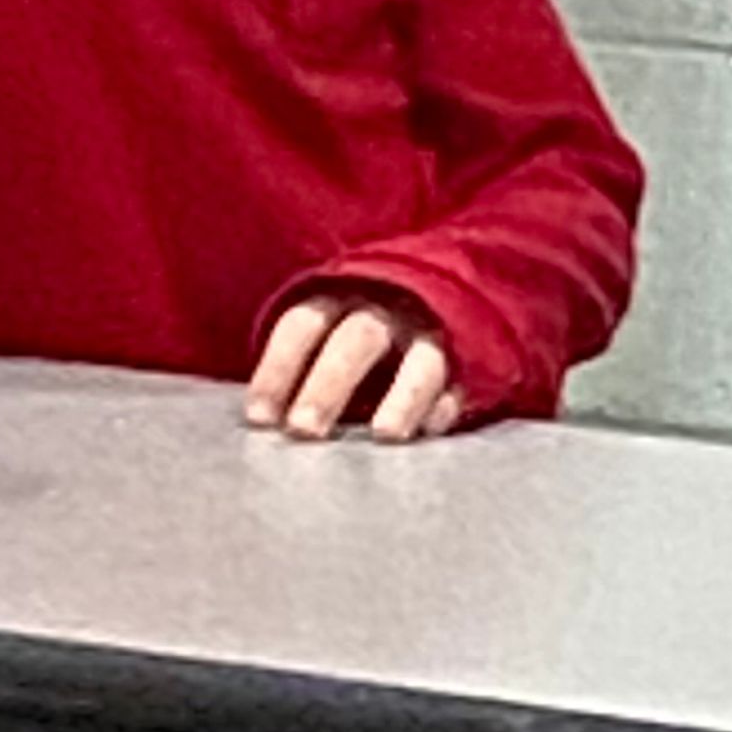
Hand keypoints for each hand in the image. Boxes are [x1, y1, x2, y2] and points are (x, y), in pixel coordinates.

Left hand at [247, 289, 460, 446]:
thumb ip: (301, 366)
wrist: (441, 305)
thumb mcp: (329, 330)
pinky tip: (429, 430)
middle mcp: (387, 310)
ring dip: (402, 398)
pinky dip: (444, 406)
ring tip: (386, 435)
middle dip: (328, 385)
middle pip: (355, 341)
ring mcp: (434, 333)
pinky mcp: (471, 362)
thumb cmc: (363, 336)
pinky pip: (460, 384)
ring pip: (420, 363)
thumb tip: (265, 421)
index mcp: (340, 297)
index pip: (302, 327)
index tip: (260, 419)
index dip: (278, 370)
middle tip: (304, 430)